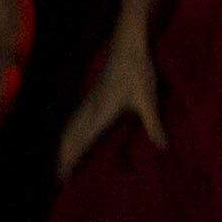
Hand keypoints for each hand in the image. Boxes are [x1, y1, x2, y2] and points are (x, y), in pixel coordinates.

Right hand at [55, 41, 163, 175]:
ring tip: (61, 161)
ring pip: (70, 127)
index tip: (62, 177)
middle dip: (63, 157)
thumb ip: (154, 125)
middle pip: (69, 137)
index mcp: (100, 113)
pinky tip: (73, 133)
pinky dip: (70, 132)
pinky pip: (75, 118)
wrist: (127, 44)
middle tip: (58, 177)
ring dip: (65, 145)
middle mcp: (90, 108)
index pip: (81, 142)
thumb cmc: (138, 70)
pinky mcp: (93, 94)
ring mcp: (89, 100)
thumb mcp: (148, 99)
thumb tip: (162, 147)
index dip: (70, 160)